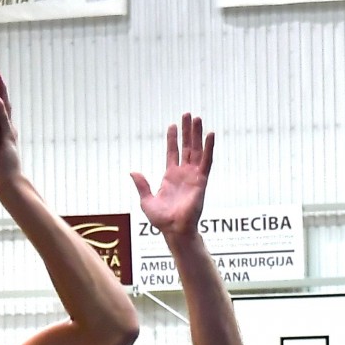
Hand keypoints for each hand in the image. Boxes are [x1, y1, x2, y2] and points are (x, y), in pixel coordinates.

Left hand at [131, 113, 214, 238]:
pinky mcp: (201, 180)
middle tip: (188, 114)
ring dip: (197, 134)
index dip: (172, 139)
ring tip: (197, 118)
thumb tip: (133, 172)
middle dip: (187, 131)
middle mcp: (183, 174)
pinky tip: (210, 135)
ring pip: (197, 150)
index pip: (172, 152)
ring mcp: (193, 176)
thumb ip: (142, 185)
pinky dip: (209, 148)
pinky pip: (207, 161)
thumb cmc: (162, 220)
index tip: (173, 125)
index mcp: (170, 177)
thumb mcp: (146, 201)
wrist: (174, 230)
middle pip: (186, 147)